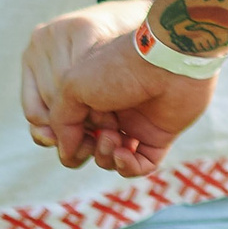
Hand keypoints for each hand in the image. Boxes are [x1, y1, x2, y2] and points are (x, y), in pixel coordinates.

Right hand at [20, 7, 217, 177]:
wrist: (166, 61)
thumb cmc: (117, 68)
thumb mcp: (73, 88)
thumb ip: (61, 121)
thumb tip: (67, 152)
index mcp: (93, 97)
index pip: (74, 131)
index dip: (69, 140)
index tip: (73, 135)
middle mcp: (115, 112)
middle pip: (92, 147)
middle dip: (90, 148)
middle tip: (101, 133)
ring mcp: (138, 125)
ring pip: (113, 159)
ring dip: (106, 158)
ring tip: (113, 139)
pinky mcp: (160, 136)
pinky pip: (141, 165)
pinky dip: (128, 167)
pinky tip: (123, 154)